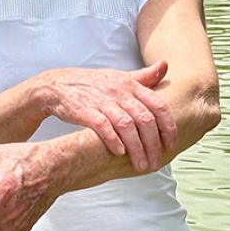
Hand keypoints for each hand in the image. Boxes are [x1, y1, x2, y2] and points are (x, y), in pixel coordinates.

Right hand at [37, 60, 175, 172]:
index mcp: (131, 85)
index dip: (168, 126)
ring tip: (141, 165)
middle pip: (145, 119)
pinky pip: (102, 126)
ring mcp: (102, 101)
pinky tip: (119, 153)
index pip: (158, 105)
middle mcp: (119, 92)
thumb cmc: (94, 84)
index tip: (172, 144)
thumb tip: (165, 65)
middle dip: (153, 144)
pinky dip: (113, 140)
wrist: (57, 85)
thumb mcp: (120, 77)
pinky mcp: (84, 110)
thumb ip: (144, 76)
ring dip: (136, 148)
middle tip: (156, 163)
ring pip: (126, 125)